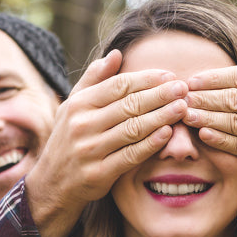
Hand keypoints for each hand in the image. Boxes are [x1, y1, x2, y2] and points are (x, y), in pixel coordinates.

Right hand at [26, 50, 187, 236]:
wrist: (53, 183)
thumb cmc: (68, 139)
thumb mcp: (73, 106)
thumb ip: (94, 79)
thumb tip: (117, 53)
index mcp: (79, 104)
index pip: (118, 86)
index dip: (146, 79)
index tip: (169, 75)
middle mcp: (83, 125)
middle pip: (129, 105)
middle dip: (160, 95)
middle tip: (183, 89)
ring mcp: (90, 150)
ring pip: (132, 129)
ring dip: (161, 117)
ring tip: (182, 108)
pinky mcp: (99, 173)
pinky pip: (130, 155)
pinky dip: (150, 144)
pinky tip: (167, 133)